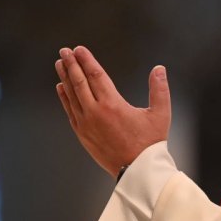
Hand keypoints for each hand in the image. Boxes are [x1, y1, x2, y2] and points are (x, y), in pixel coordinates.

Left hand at [55, 46, 170, 177]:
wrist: (137, 171)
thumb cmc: (150, 143)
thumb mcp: (160, 115)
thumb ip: (160, 90)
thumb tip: (159, 69)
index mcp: (113, 104)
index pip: (95, 75)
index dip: (86, 60)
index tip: (79, 49)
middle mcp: (95, 112)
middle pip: (79, 82)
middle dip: (71, 64)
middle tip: (65, 51)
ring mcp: (86, 124)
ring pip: (72, 95)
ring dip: (65, 77)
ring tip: (60, 63)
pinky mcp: (82, 134)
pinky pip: (70, 111)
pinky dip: (64, 97)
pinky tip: (61, 87)